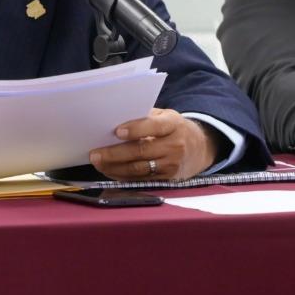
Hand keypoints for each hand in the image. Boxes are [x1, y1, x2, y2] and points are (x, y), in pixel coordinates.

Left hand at [88, 108, 218, 181]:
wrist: (199, 148)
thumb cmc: (172, 128)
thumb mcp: (165, 116)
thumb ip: (145, 117)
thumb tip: (114, 121)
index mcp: (173, 124)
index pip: (155, 126)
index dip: (136, 129)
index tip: (116, 131)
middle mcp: (175, 146)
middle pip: (142, 151)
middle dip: (115, 153)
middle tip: (95, 154)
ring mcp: (171, 164)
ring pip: (139, 168)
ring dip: (115, 167)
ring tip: (98, 163)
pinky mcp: (166, 179)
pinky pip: (141, 179)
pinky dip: (123, 176)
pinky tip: (109, 171)